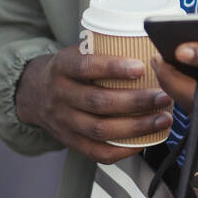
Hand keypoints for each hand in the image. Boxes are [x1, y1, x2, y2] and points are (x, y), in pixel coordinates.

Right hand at [15, 47, 172, 162]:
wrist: (34, 94)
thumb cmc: (68, 70)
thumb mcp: (76, 52)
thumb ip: (102, 49)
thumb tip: (147, 45)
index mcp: (62, 67)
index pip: (85, 67)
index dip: (113, 68)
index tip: (140, 67)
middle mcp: (60, 95)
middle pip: (97, 102)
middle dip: (135, 101)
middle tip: (163, 96)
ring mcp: (64, 122)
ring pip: (100, 129)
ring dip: (135, 127)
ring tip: (162, 119)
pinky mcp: (70, 142)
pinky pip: (96, 152)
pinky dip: (123, 151)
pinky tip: (144, 142)